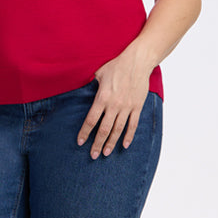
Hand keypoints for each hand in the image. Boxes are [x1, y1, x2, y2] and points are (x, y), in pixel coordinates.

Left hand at [77, 40, 152, 158]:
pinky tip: (124, 145)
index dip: (85, 133)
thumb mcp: (98, 74)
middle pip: (104, 129)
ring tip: (106, 153)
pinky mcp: (137, 106)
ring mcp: (127, 107)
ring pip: (118, 130)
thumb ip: (90, 85)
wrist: (137, 62)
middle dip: (97, 144)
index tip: (80, 142)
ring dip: (111, 143)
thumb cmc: (116, 65)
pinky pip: (133, 125)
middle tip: (92, 155)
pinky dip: (128, 136)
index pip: (91, 120)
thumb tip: (81, 91)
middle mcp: (114, 105)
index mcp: (102, 98)